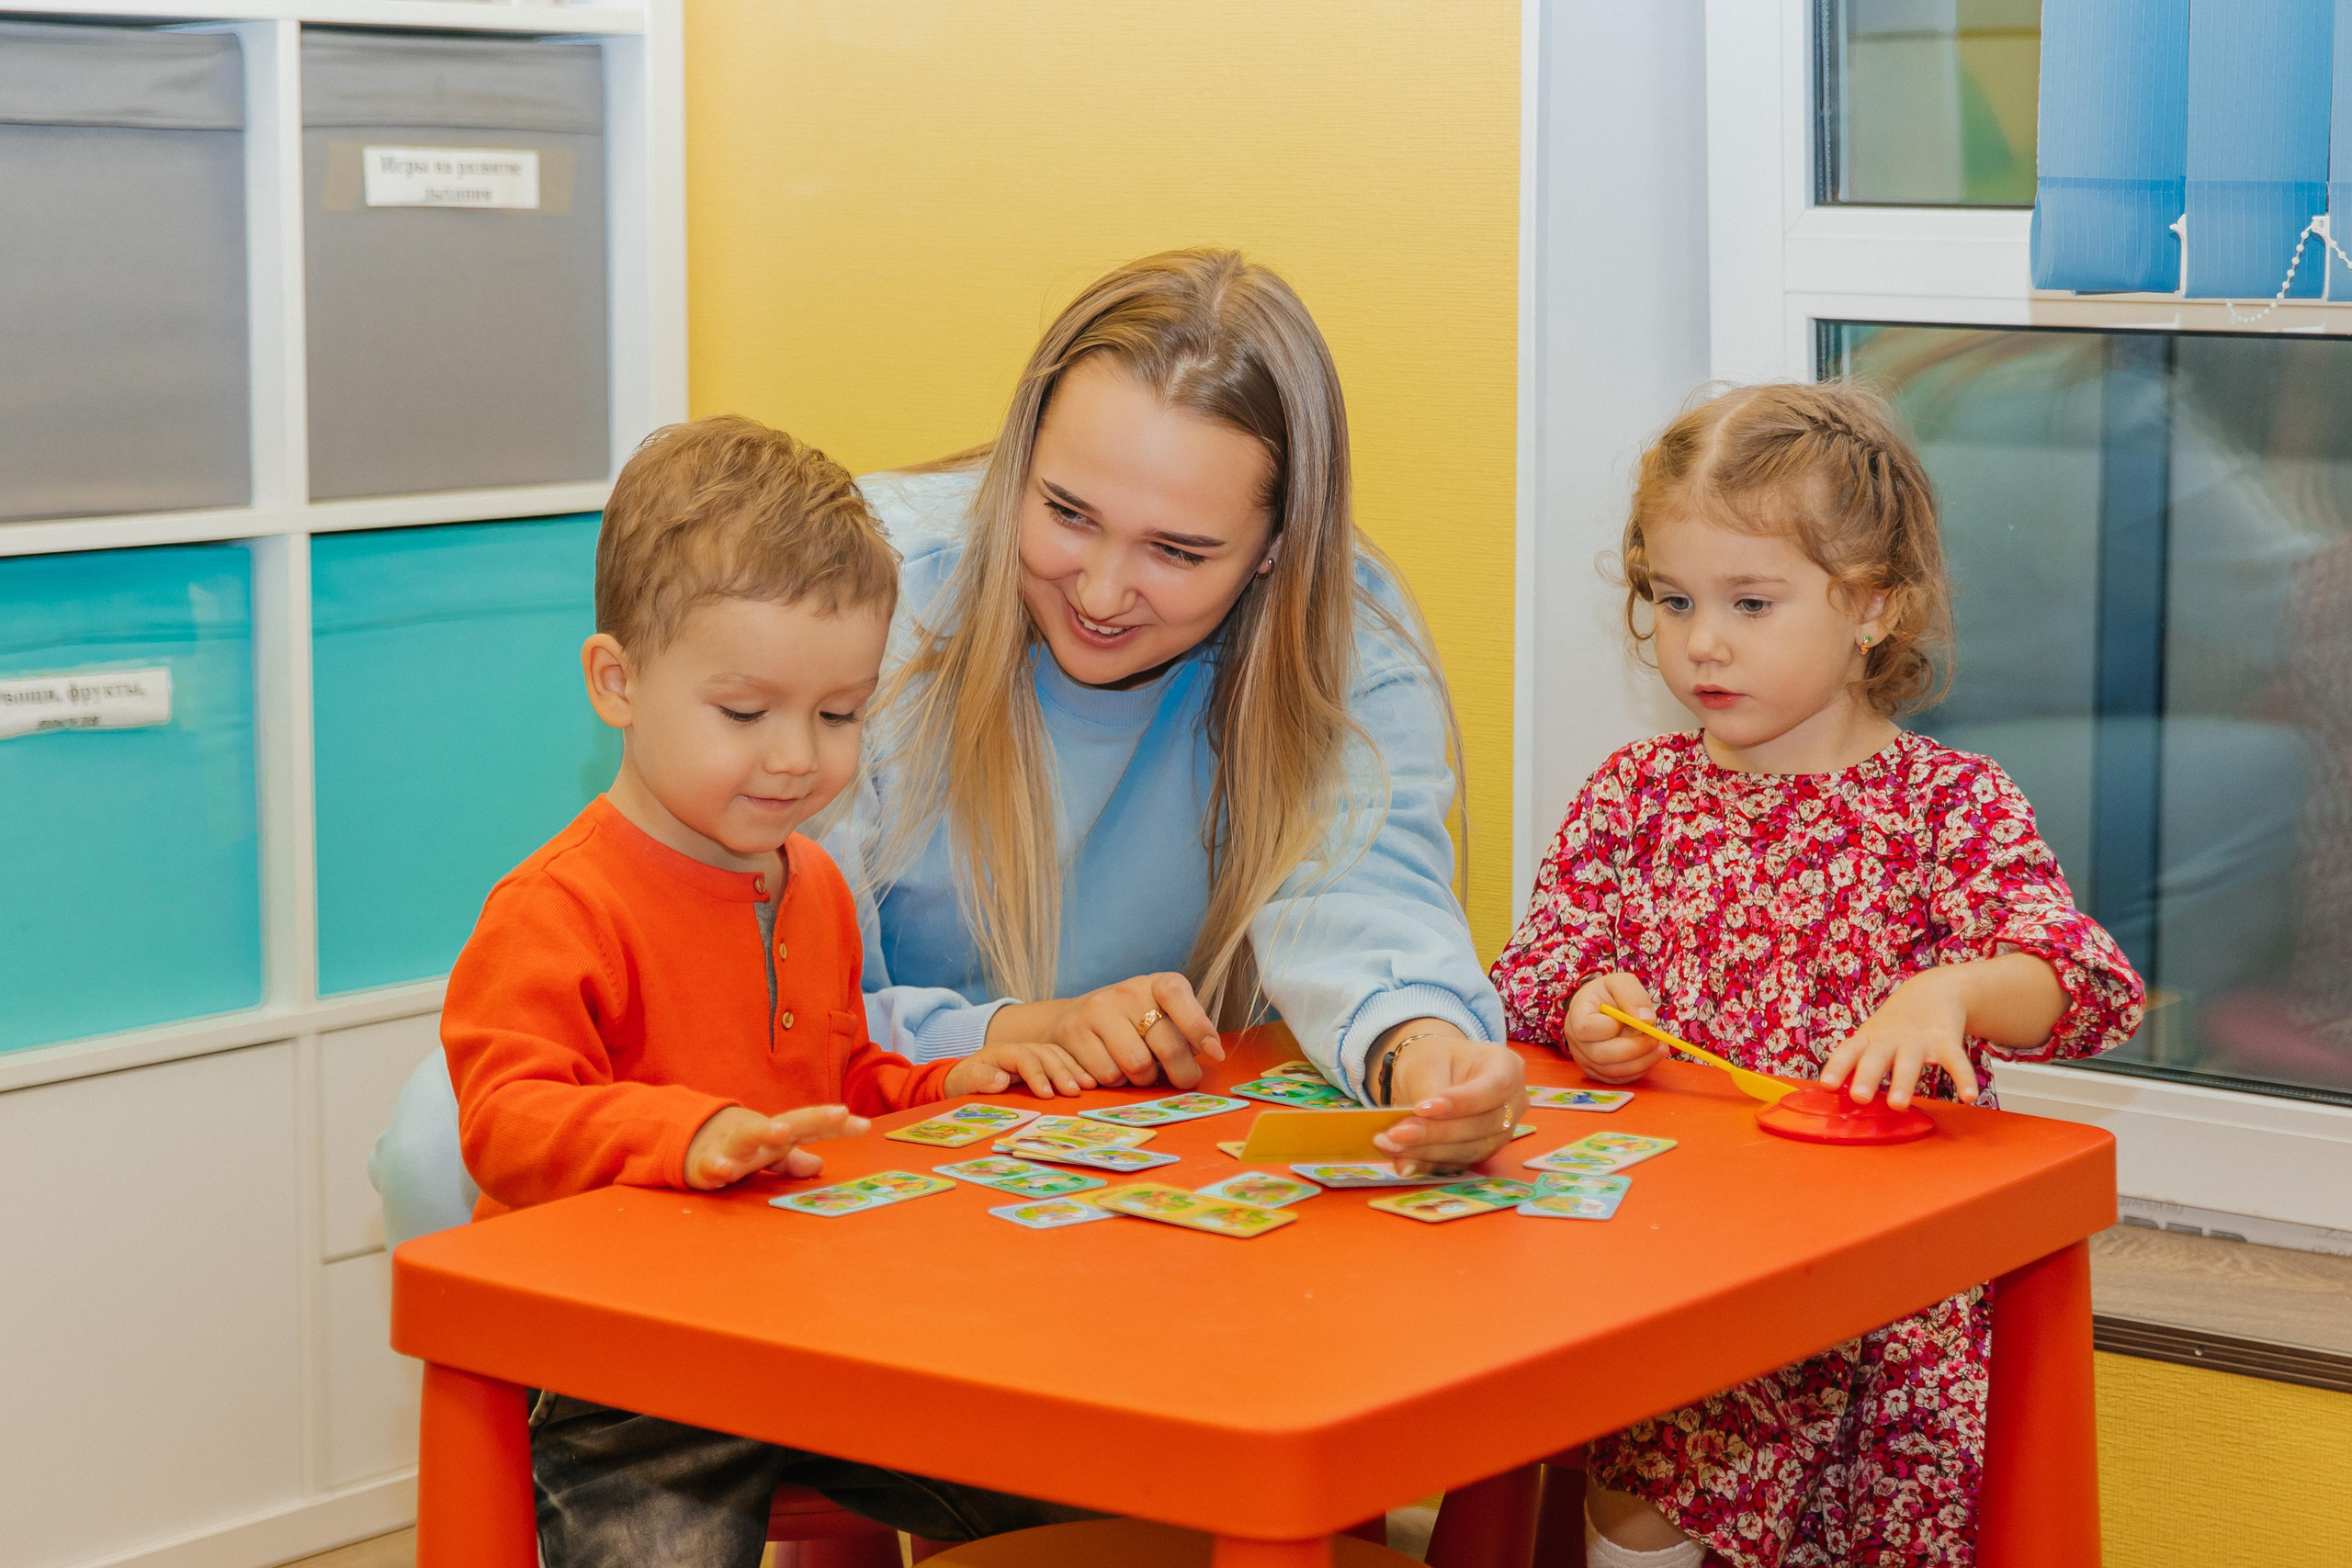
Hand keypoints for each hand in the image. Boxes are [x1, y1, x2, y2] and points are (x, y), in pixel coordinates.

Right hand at [684, 1104, 867, 1189]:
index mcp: (777, 1132)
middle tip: (840, 1114)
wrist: (687, 1140)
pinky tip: (723, 1171)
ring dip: (765, 1133)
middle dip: (815, 1118)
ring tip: (783, 1133)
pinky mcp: (706, 1162)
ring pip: (749, 1137)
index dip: (836, 1125)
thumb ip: (791, 1160)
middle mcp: (758, 1134)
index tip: (865, 1126)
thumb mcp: (768, 1155)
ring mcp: (732, 1146)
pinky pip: (712, 1164)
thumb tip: (819, 1166)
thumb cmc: (737, 1147)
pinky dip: (716, 1167)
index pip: (811, 1126)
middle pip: (790, 1123)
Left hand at [944, 1041, 1093, 1098]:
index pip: (1023, 1056)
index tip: (1046, 1094)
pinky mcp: (1041, 1064)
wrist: (964, 1080)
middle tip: (1073, 1092)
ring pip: (1057, 1055)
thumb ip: (978, 1079)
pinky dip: (1076, 1070)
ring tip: (1089, 1086)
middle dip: (1061, 1071)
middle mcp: (1020, 1049)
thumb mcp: (962, 1082)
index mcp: (1000, 1052)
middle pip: (1045, 1053)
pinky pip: (1063, 1062)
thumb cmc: (963, 1083)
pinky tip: (1089, 1082)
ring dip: (1074, 1069)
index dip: (1036, 1074)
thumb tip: (1001, 1080)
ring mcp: (1032, 1055)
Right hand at [1032, 973, 1226, 1089]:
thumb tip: (1213, 1051)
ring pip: (1136, 1066)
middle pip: (1166, 1046)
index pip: (1177, 996)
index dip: (1198, 1026)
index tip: (1215, 1054)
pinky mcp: (1073, 1032)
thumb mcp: (1164, 1013)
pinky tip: (1116, 1069)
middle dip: (1182, 1073)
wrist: (1076, 1017)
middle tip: (1183, 1080)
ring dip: (1143, 1079)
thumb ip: (1188, 1029)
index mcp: (1157, 983)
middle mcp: (1127, 991)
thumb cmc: (1134, 1020)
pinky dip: (1117, 1082)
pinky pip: (1107, 1075)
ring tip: (1141, 1071)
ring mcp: (1098, 1009)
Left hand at [1371, 1028, 1527, 1173]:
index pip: (1494, 1088)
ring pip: (1470, 1151)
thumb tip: (1411, 1132)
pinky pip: (1457, 1164)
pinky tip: (1402, 1160)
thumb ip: (1427, 1093)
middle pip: (1482, 1126)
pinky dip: (1427, 1163)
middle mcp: (1512, 1103)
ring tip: (1391, 1146)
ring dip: (1428, 1153)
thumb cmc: (1435, 1059)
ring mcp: (1500, 1132)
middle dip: (1436, 1133)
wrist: (1432, 1073)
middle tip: (1396, 1135)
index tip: (1422, 1108)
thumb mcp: (1428, 1062)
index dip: (1461, 1103)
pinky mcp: (1481, 1152)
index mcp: (1507, 1067)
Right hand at [1565, 973, 1668, 1082]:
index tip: (1630, 1019)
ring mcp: (1584, 1058)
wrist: (1603, 1007)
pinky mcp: (1596, 1071)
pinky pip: (1617, 1079)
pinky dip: (1637, 1071)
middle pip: (1599, 1055)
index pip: (1585, 1029)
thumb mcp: (1621, 982)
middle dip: (1633, 1049)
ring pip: (1610, 1071)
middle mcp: (1574, 1040)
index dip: (1610, 1028)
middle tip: (1656, 1039)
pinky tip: (1650, 1057)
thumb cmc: (1610, 993)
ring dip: (1640, 1062)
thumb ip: (1633, 995)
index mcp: (1576, 1015)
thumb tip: (1646, 1020)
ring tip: (1661, 1048)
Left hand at [1820, 968, 1982, 1108]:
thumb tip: (1835, 1099)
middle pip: (1875, 1058)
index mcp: (1869, 1040)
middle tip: (1859, 1098)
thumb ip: (1857, 1065)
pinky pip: (1955, 1061)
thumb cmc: (1895, 1026)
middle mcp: (1890, 1040)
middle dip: (1866, 1077)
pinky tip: (1969, 1096)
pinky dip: (1963, 1078)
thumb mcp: (1871, 1038)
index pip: (1848, 1052)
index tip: (1826, 1085)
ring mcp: (1918, 1041)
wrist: (1933, 990)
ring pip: (1909, 1062)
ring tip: (1897, 1105)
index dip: (1836, 1067)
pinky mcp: (1946, 1041)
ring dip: (1903, 1083)